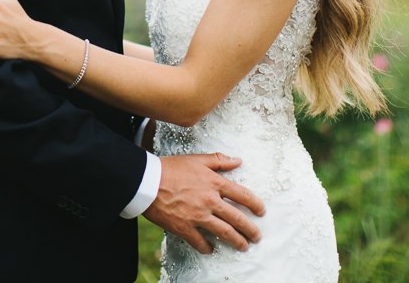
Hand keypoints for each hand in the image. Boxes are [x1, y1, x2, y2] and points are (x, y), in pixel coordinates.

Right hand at [143, 153, 264, 254]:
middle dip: (250, 230)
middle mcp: (210, 201)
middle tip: (256, 237)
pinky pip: (200, 242)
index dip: (255, 204)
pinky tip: (211, 249)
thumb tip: (238, 161)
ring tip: (243, 247)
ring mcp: (198, 216)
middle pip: (237, 219)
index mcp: (214, 183)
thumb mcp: (197, 159)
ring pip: (224, 233)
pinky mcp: (185, 228)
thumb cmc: (171, 168)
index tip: (261, 211)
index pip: (243, 195)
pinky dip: (207, 247)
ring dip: (237, 242)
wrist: (147, 181)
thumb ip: (219, 160)